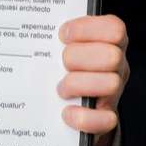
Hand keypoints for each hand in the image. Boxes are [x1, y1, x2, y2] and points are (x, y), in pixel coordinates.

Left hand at [57, 14, 128, 145]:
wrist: (68, 106)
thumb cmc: (64, 67)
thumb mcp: (63, 46)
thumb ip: (57, 36)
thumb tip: (28, 25)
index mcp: (109, 44)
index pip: (114, 28)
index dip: (88, 29)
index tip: (63, 35)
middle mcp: (117, 66)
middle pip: (112, 56)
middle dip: (78, 58)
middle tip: (61, 64)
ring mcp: (114, 93)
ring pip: (111, 84)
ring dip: (78, 85)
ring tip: (60, 88)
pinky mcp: (106, 119)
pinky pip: (106, 120)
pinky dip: (83, 117)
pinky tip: (66, 112)